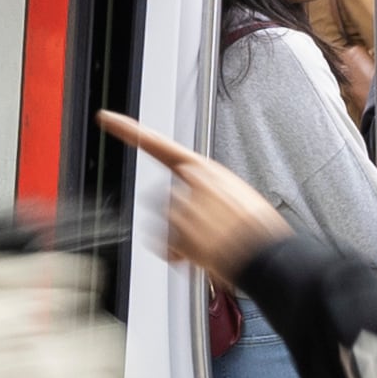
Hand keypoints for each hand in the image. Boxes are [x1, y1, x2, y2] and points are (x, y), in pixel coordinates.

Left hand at [96, 114, 282, 284]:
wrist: (271, 255)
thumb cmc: (260, 231)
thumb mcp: (237, 195)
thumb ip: (208, 189)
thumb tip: (192, 195)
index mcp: (205, 169)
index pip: (159, 144)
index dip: (129, 131)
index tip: (105, 119)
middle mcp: (192, 183)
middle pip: (160, 199)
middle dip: (174, 219)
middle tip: (204, 234)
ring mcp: (186, 206)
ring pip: (162, 224)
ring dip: (178, 240)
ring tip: (208, 247)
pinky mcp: (181, 230)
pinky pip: (163, 246)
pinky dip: (176, 257)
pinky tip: (196, 258)